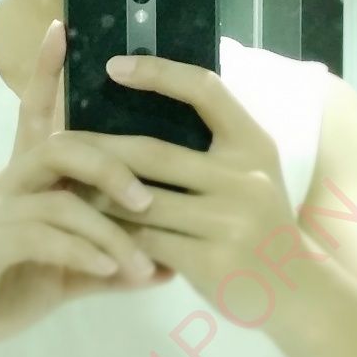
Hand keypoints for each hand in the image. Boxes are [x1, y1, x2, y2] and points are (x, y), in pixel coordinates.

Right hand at [0, 23, 175, 356]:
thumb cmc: (6, 291)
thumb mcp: (68, 273)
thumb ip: (111, 262)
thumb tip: (169, 263)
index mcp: (23, 178)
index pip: (35, 113)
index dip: (47, 71)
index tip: (63, 26)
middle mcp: (2, 182)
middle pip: (60, 145)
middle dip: (112, 165)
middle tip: (149, 198)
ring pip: (58, 197)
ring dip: (108, 229)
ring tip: (141, 261)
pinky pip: (40, 235)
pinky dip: (82, 252)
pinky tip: (108, 272)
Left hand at [74, 54, 320, 323]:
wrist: (296, 290)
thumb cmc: (260, 221)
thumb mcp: (251, 171)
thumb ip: (212, 143)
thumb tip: (140, 108)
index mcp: (252, 143)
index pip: (205, 90)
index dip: (159, 74)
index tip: (114, 66)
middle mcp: (244, 177)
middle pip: (155, 153)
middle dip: (101, 149)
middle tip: (60, 141)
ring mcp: (230, 221)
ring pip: (142, 201)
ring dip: (98, 194)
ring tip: (64, 184)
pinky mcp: (211, 262)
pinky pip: (147, 241)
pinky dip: (115, 234)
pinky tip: (89, 228)